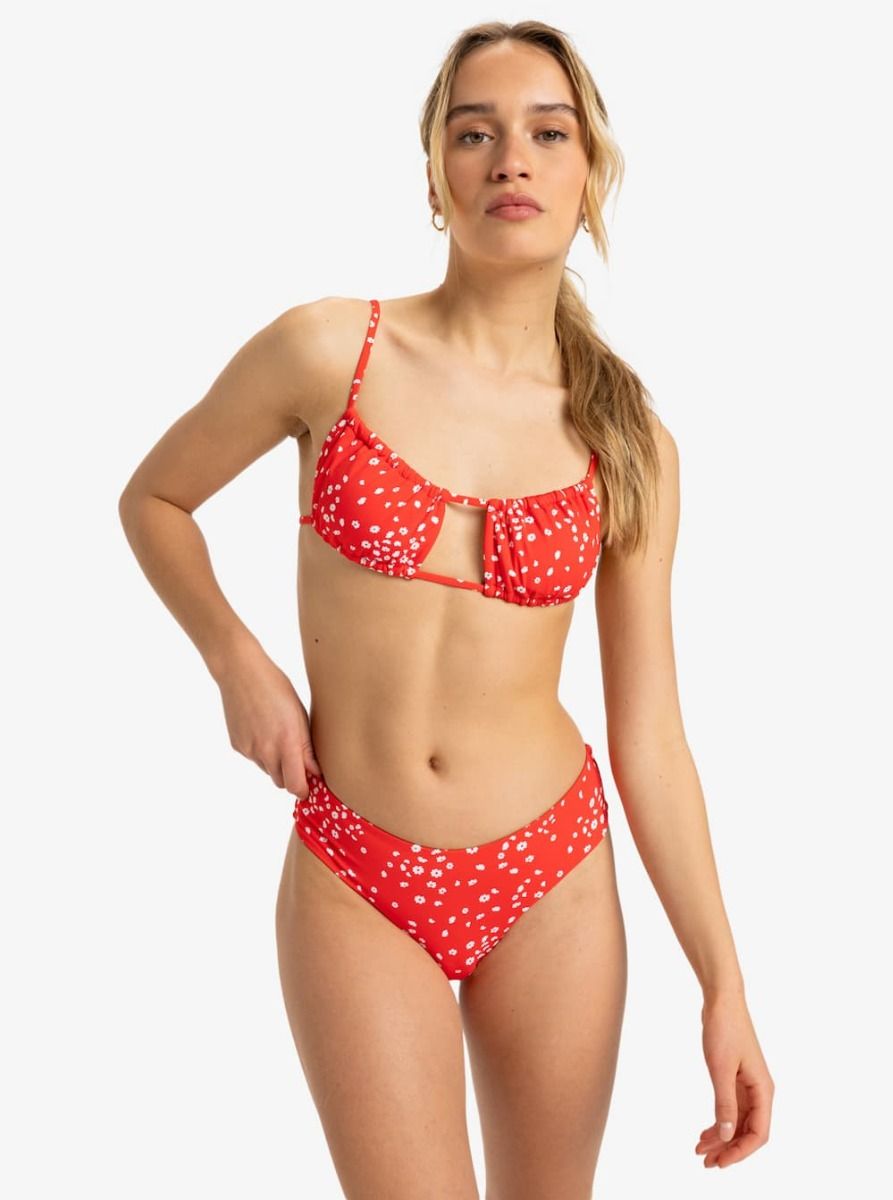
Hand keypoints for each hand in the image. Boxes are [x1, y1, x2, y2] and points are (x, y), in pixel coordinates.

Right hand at [214, 638, 321, 799]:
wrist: (240, 672)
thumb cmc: (275, 687)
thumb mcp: (300, 714)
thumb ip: (307, 748)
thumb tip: (315, 772)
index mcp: (287, 742)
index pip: (295, 785)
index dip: (304, 790)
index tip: (312, 786)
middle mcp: (266, 750)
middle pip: (281, 782)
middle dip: (292, 776)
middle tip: (299, 758)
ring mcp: (249, 750)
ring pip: (267, 770)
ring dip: (276, 763)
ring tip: (278, 734)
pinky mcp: (237, 745)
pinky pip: (254, 758)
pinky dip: (261, 751)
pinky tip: (262, 728)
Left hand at [695, 988, 773, 1168]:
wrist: (721, 1001)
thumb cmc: (724, 1030)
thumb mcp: (721, 1069)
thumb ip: (724, 1103)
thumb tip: (727, 1136)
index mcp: (763, 1090)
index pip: (759, 1134)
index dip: (740, 1152)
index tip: (720, 1162)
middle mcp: (759, 1091)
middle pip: (748, 1131)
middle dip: (729, 1149)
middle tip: (706, 1162)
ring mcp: (748, 1085)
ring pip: (738, 1121)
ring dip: (722, 1138)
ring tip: (700, 1151)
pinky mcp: (736, 1078)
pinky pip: (731, 1108)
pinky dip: (719, 1121)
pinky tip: (704, 1132)